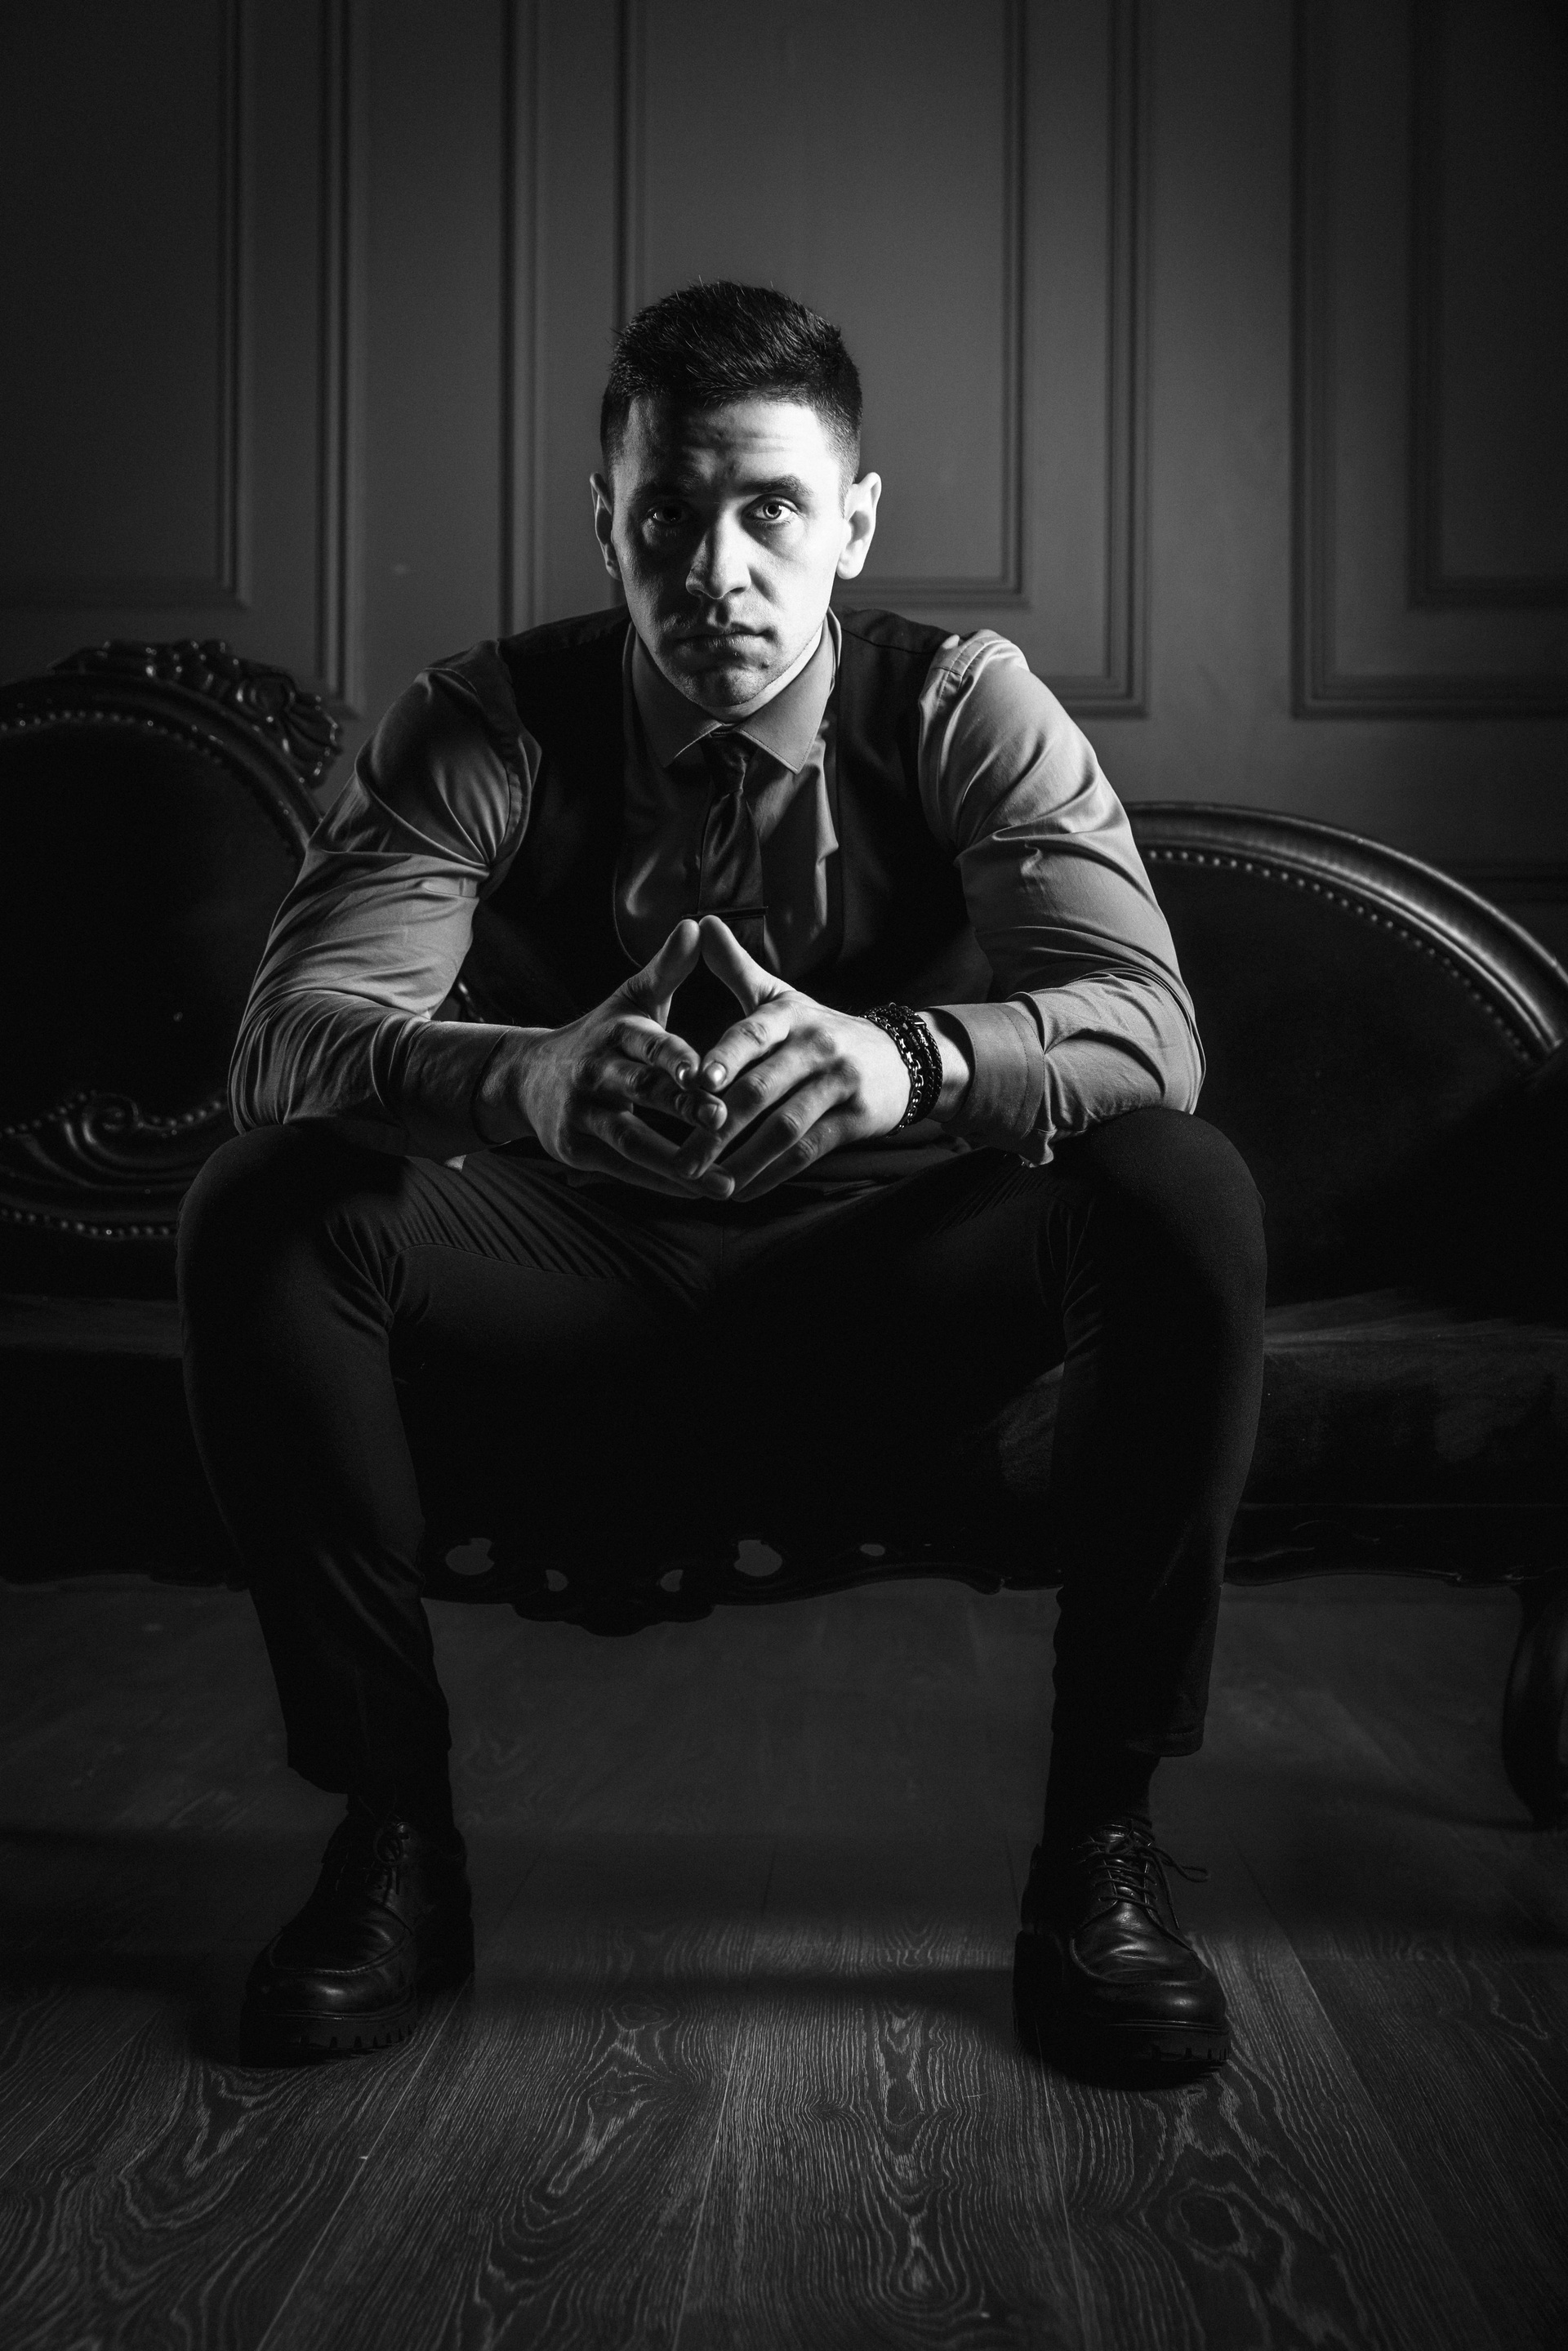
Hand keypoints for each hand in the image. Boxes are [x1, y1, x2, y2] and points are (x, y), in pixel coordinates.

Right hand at [476, 920, 734, 1198]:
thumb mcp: (629, 1000)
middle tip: (722, 1120)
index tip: (705, 1069)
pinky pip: (623, 1169)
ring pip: (632, 1140)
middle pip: (641, 1092)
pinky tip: (697, 1191)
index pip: (648, 1044)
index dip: (675, 1058)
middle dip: (682, 1107)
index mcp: (617, 1033)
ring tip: (723, 1181)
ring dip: (677, 1161)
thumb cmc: (600, 1037)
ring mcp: (583, 1113)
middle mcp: (596, 1072)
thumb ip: (667, 970)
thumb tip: (698, 925)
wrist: (526, 1078)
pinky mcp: (576, 1148)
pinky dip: (660, 1182)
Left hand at [669, 917, 914, 1197]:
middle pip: (762, 1089)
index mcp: (790, 1016)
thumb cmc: (821, 1030)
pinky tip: (741, 1191)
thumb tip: (701, 923)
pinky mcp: (854, 1120)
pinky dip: (772, 1175)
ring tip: (706, 1183)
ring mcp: (838, 1085)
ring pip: (784, 1128)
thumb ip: (737, 968)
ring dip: (742, 1160)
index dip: (725, 1057)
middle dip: (718, 1127)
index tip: (695, 1080)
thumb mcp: (783, 996)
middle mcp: (816, 1047)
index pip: (753, 1033)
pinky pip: (807, 1152)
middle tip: (681, 1156)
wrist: (902, 1058)